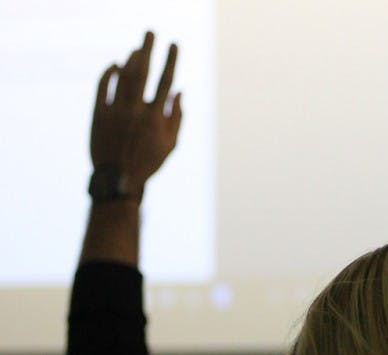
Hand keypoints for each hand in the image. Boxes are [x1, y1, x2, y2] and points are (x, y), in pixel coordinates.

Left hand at [91, 32, 181, 194]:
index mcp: (156, 118)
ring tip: (138, 47)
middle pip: (143, 72)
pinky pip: (103, 87)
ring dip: (131, 59)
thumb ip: (176, 117)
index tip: (174, 44)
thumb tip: (179, 92)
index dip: (171, 60)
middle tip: (150, 32)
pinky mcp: (98, 114)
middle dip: (148, 49)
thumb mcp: (170, 144)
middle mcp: (136, 111)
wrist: (117, 179)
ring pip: (124, 77)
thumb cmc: (148, 163)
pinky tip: (115, 65)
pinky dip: (109, 74)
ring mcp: (116, 111)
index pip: (166, 81)